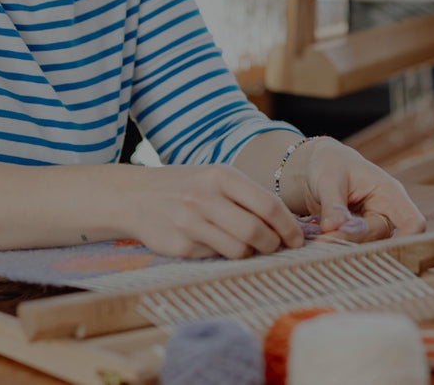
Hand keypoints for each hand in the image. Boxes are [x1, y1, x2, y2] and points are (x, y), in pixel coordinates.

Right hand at [122, 164, 305, 258]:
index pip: (268, 205)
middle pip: (257, 231)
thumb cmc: (187, 187)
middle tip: (275, 247)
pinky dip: (221, 255)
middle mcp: (206, 196)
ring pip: (239, 249)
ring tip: (245, 246)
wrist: (136, 196)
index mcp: (221, 176)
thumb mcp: (216, 179)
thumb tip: (287, 226)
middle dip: (273, 245)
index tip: (297, 239)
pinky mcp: (179, 245)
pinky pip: (214, 257)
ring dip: (249, 253)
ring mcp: (190, 222)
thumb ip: (248, 198)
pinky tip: (212, 243)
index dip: (289, 227)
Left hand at [286, 140, 425, 241]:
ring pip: (366, 247)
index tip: (384, 252)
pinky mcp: (357, 236)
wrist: (319, 167)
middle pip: (381, 239)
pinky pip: (353, 248)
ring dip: (343, 248)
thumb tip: (332, 229)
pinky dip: (337, 248)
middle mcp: (386, 213)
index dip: (408, 241)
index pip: (413, 223)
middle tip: (323, 242)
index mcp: (390, 193)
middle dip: (353, 242)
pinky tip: (320, 245)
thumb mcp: (329, 179)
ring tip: (318, 243)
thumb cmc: (331, 165)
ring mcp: (372, 226)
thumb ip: (332, 204)